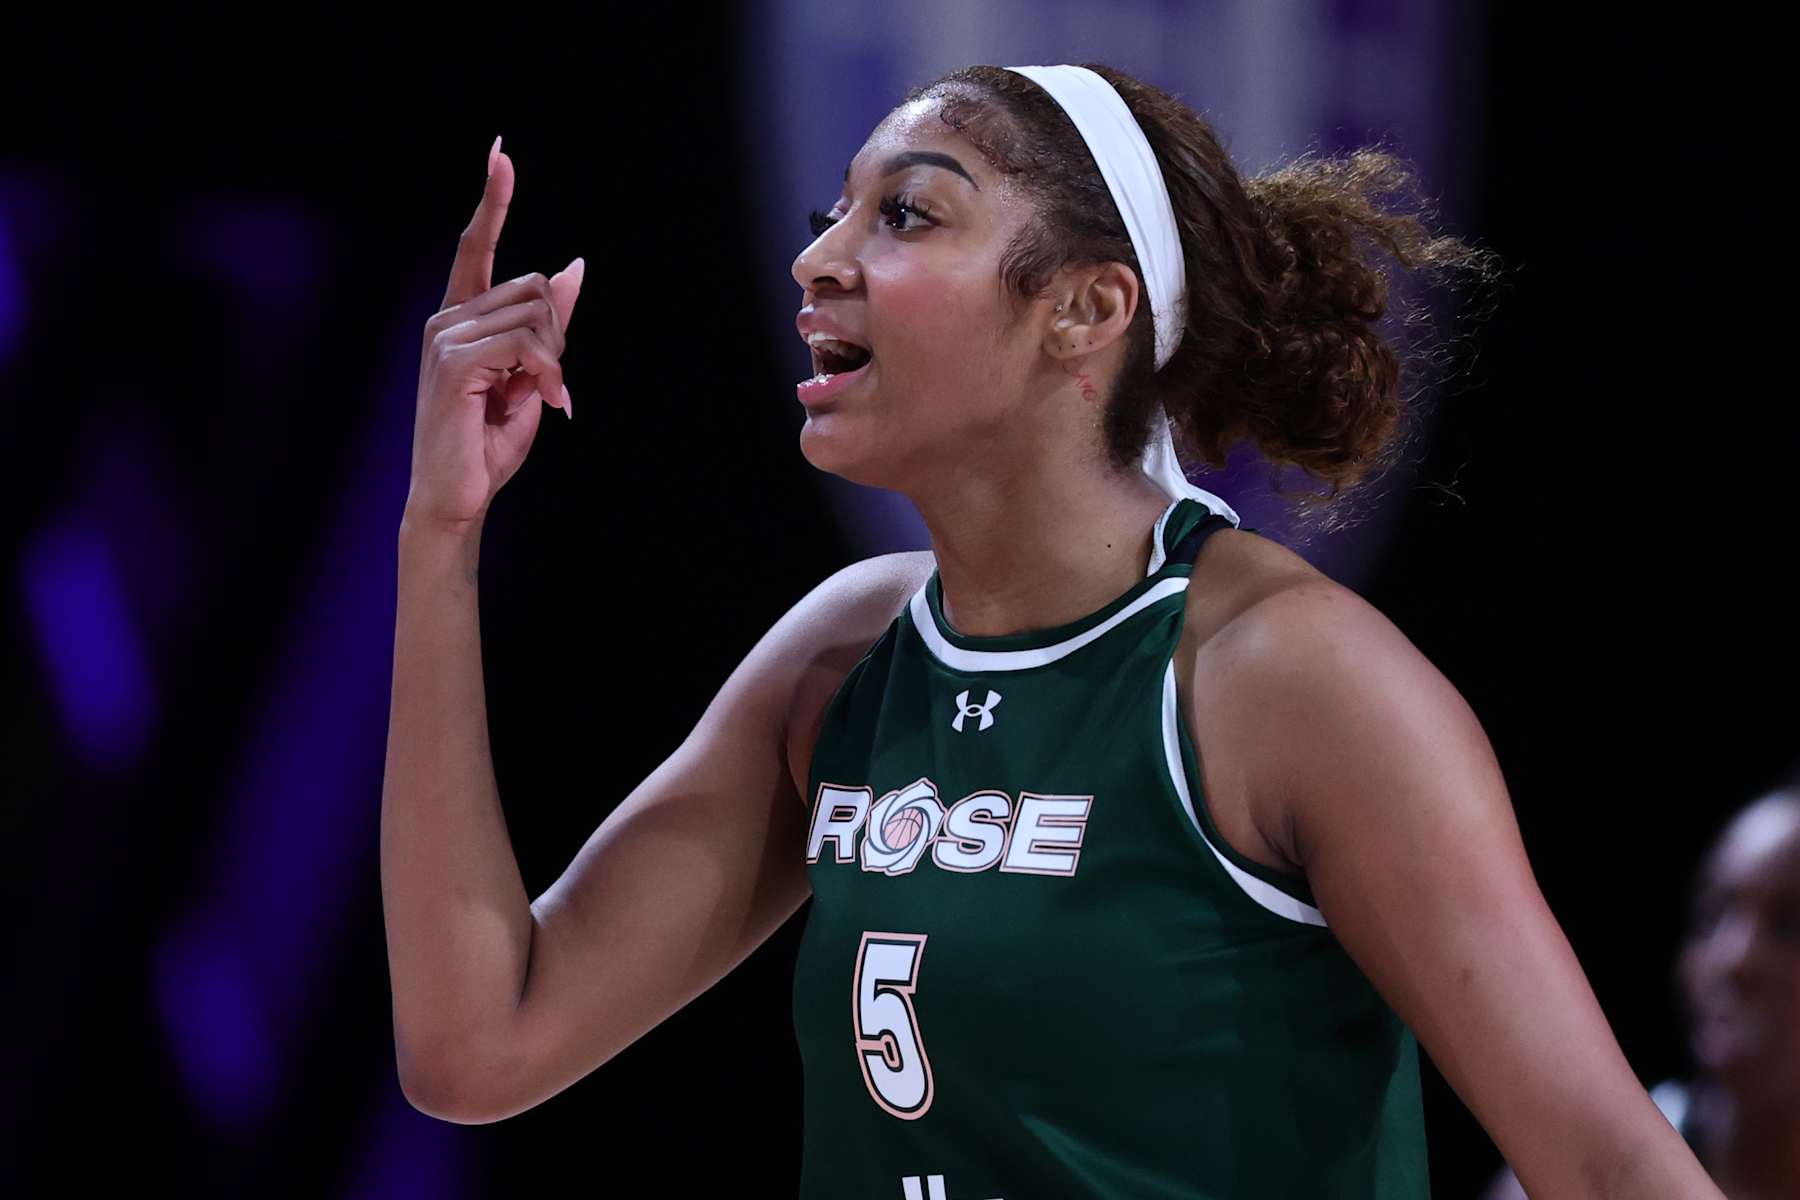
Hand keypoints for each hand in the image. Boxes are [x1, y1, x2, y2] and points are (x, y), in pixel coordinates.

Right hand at [405, 137, 583, 530]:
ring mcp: (445, 336)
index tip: (501, 152)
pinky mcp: (454, 360)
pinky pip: (525, 342)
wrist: (457, 497)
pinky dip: (546, 373)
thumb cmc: (488, 442)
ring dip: (555, 359)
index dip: (491, 199)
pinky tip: (541, 403)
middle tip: (550, 385)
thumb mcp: (531, 375)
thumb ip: (548, 323)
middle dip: (558, 336)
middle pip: (534, 287)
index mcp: (461, 318)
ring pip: (535, 312)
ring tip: (542, 398)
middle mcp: (446, 318)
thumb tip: (573, 265)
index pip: (475, 246)